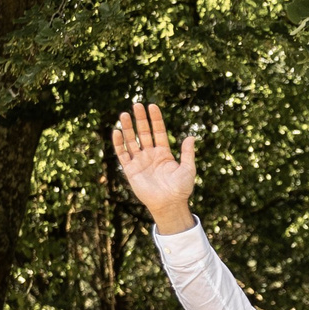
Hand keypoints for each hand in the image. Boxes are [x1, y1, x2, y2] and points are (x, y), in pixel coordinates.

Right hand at [109, 101, 196, 233]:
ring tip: (124, 114)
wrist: (169, 205)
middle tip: (136, 104)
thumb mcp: (188, 169)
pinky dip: (119, 143)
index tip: (152, 106)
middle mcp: (151, 155)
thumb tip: (191, 137)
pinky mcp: (130, 170)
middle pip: (144, 133)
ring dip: (128, 128)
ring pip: (132, 141)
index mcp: (164, 153)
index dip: (155, 119)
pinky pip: (123, 154)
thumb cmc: (181, 189)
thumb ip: (188, 153)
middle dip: (140, 119)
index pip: (158, 132)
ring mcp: (140, 161)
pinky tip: (117, 131)